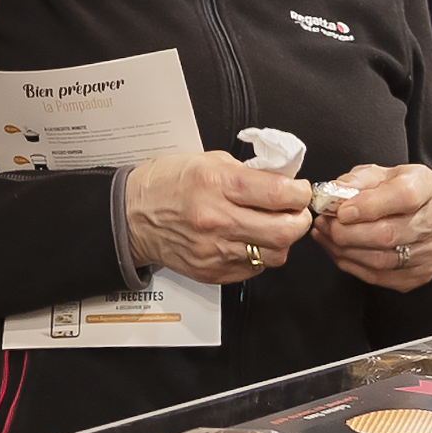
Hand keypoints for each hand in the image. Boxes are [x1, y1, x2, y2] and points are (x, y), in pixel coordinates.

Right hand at [121, 151, 312, 285]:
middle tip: (296, 212)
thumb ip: (247, 172)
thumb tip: (283, 182)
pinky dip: (259, 255)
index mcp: (216, 184)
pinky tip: (248, 240)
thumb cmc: (167, 184)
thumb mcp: (207, 160)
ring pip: (274, 255)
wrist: (132, 216)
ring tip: (272, 227)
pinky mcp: (211, 271)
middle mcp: (216, 219)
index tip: (300, 191)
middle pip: (284, 231)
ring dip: (282, 241)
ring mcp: (214, 250)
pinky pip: (253, 269)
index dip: (300, 193)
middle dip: (300, 220)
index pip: (278, 194)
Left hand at [314, 164, 431, 292]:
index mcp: (425, 186)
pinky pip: (379, 277)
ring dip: (344, 250)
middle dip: (347, 232)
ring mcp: (430, 251)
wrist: (420, 218)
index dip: (368, 206)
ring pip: (381, 260)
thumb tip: (330, 194)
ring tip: (325, 236)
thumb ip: (355, 181)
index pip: (403, 197)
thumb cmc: (394, 192)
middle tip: (325, 224)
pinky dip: (351, 265)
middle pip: (388, 234)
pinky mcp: (419, 274)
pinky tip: (337, 251)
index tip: (341, 211)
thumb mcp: (378, 175)